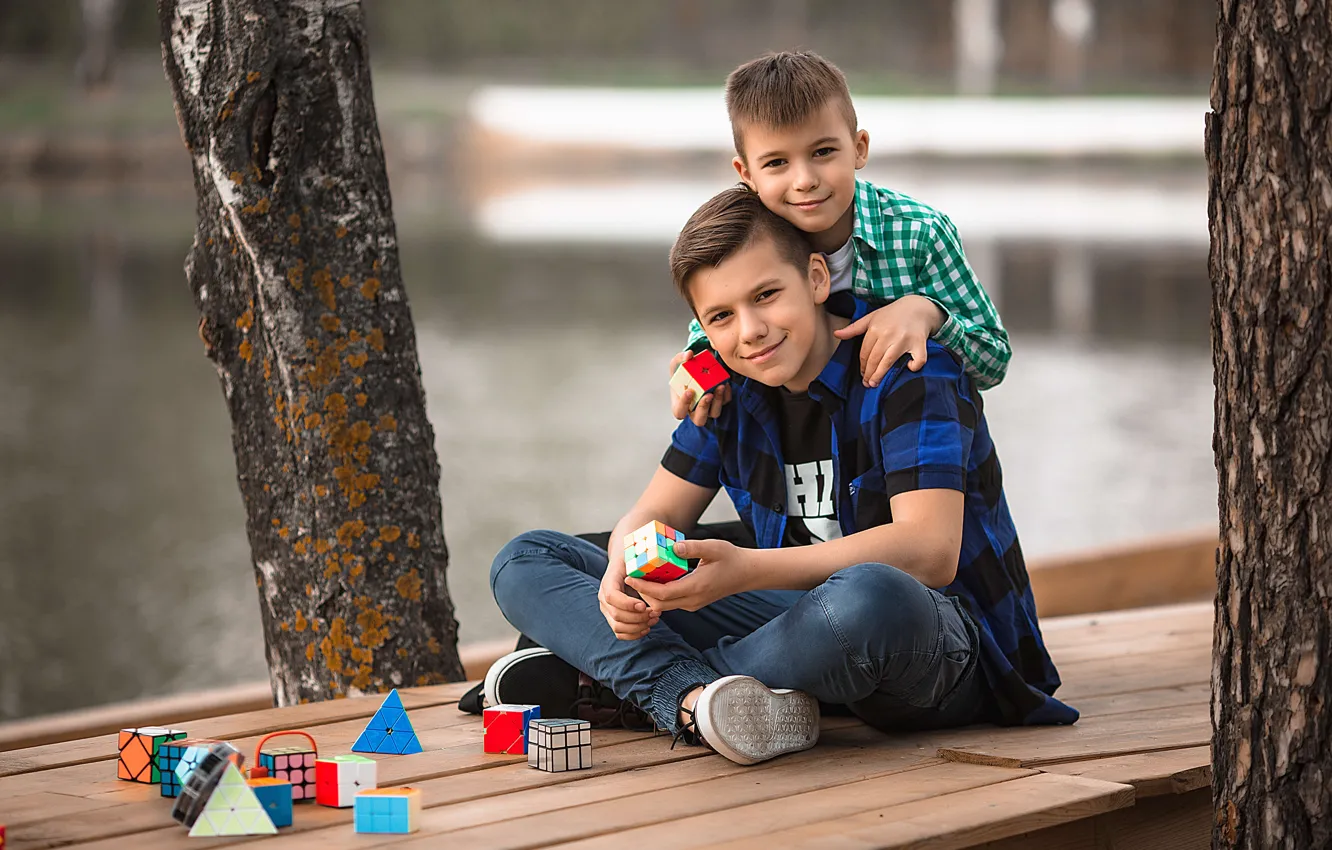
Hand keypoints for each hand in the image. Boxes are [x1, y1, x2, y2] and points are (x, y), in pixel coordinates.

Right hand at [599, 545, 659, 639]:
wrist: (624, 563)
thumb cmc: (632, 560)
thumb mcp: (635, 559)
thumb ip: (639, 568)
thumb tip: (649, 580)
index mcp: (608, 581)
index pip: (611, 596)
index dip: (627, 604)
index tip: (644, 605)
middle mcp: (603, 597)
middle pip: (616, 615)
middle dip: (639, 617)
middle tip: (656, 613)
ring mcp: (607, 609)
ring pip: (618, 627)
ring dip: (638, 627)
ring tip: (654, 619)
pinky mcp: (612, 618)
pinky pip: (620, 633)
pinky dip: (634, 634)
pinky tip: (647, 627)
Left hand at [625, 538, 754, 612]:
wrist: (747, 573)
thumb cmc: (731, 558)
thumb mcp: (713, 547)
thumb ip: (692, 547)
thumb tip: (673, 547)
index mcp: (695, 587)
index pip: (661, 593)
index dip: (642, 586)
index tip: (629, 576)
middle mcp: (692, 601)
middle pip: (658, 603)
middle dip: (641, 592)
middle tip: (630, 576)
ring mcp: (693, 604)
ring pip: (663, 606)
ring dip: (650, 594)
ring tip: (639, 577)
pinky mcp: (693, 603)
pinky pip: (671, 603)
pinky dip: (659, 595)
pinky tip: (654, 580)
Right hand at [669, 350, 732, 424]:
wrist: (696, 368)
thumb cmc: (683, 370)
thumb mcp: (677, 363)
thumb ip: (680, 358)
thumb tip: (689, 354)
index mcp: (680, 404)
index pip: (679, 412)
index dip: (684, 405)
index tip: (689, 391)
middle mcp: (694, 409)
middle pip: (699, 420)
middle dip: (704, 408)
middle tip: (708, 395)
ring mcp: (708, 407)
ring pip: (714, 413)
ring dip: (718, 401)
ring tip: (720, 387)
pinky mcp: (719, 401)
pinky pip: (725, 403)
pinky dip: (726, 395)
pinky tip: (725, 384)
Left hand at [833, 295, 945, 387]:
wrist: (917, 307)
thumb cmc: (892, 314)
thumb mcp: (871, 318)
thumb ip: (854, 328)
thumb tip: (836, 334)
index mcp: (875, 328)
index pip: (865, 352)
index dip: (862, 365)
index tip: (862, 374)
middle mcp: (889, 334)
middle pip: (875, 358)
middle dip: (869, 373)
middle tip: (867, 383)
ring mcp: (904, 339)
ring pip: (889, 361)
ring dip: (881, 375)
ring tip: (875, 383)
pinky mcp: (919, 343)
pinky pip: (918, 359)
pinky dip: (914, 365)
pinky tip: (908, 368)